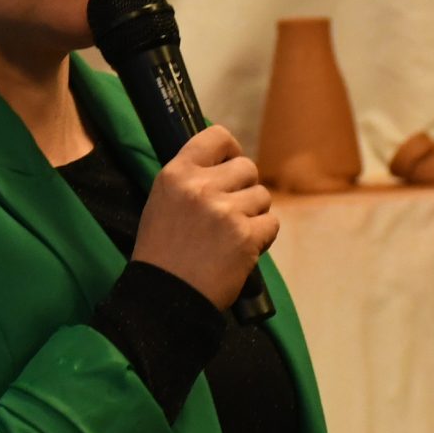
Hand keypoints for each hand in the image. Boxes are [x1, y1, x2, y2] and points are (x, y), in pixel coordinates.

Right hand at [130, 125, 277, 310]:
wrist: (166, 295)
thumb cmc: (162, 251)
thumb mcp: (162, 201)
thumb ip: (191, 179)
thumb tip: (226, 163)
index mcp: (176, 174)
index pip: (217, 136)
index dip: (231, 150)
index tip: (230, 166)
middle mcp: (201, 187)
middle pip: (247, 168)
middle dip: (244, 189)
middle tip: (229, 212)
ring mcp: (225, 211)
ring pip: (263, 196)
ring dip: (253, 215)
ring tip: (232, 235)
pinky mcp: (245, 236)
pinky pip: (271, 224)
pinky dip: (261, 237)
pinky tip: (242, 249)